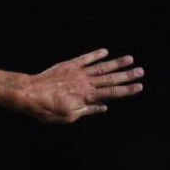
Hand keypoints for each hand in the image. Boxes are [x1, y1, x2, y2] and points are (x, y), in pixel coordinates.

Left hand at [12, 49, 143, 123]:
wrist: (29, 94)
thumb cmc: (46, 110)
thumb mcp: (68, 117)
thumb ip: (87, 111)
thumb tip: (103, 107)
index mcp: (87, 97)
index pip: (112, 93)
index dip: (127, 90)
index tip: (139, 86)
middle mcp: (86, 83)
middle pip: (111, 78)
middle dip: (127, 75)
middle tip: (141, 71)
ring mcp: (78, 72)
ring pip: (101, 66)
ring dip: (116, 63)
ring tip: (130, 59)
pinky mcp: (69, 65)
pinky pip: (85, 58)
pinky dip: (95, 54)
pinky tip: (105, 51)